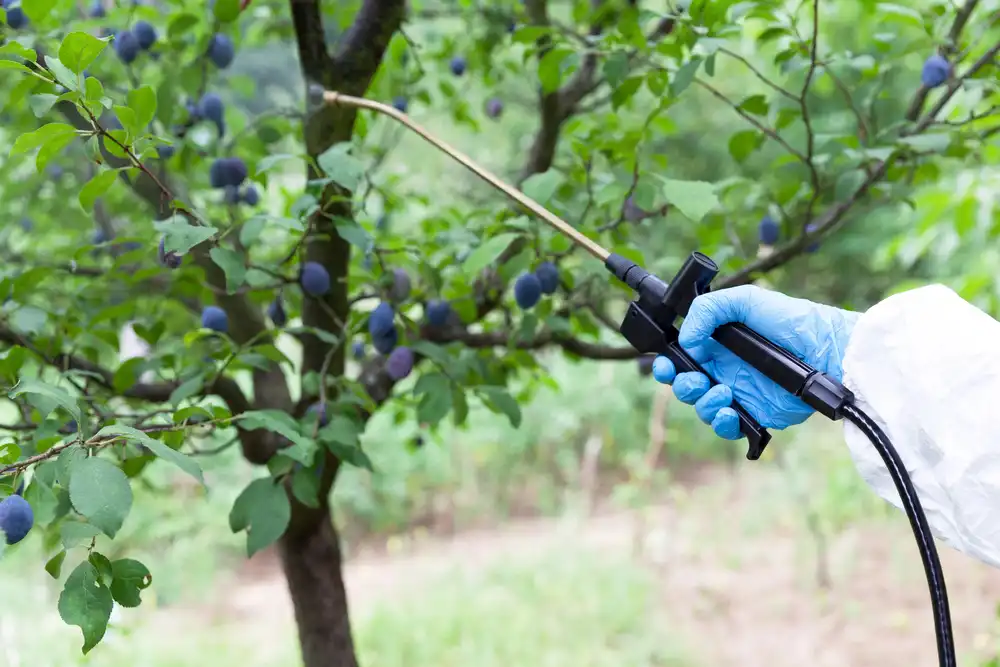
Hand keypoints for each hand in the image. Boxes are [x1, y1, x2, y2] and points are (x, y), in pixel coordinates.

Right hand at [652, 285, 859, 438]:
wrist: (827, 351)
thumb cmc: (790, 321)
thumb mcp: (746, 300)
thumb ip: (708, 311)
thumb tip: (686, 339)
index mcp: (717, 343)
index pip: (681, 357)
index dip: (668, 364)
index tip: (667, 365)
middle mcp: (723, 369)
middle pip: (685, 385)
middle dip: (682, 385)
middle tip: (696, 380)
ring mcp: (738, 394)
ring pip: (702, 407)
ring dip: (703, 403)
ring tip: (722, 393)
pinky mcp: (755, 415)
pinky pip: (727, 427)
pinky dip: (721, 423)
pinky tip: (729, 412)